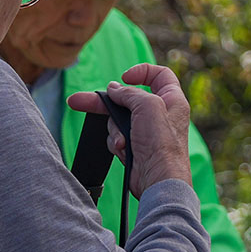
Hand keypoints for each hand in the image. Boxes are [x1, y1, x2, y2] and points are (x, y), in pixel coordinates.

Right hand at [67, 63, 191, 197]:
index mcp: (172, 99)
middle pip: (127, 98)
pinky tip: (123, 149)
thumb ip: (129, 93)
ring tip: (122, 141)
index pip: (159, 75)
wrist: (157, 179)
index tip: (124, 78)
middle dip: (104, 103)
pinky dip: (117, 142)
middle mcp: (160, 113)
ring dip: (114, 129)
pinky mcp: (135, 146)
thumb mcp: (147, 106)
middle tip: (78, 100)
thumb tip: (114, 88)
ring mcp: (146, 130)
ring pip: (117, 119)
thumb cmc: (161, 143)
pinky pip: (116, 136)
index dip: (141, 72)